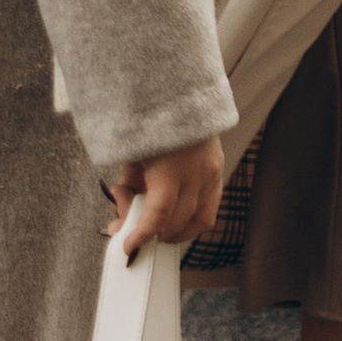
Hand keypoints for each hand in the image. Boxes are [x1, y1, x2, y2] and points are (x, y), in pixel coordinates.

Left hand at [109, 131, 224, 258]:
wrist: (179, 94)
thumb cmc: (150, 123)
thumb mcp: (131, 157)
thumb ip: (129, 186)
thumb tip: (123, 215)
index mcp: (170, 168)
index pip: (159, 214)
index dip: (143, 235)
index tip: (129, 246)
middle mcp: (196, 173)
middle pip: (178, 222)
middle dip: (155, 234)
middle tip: (137, 235)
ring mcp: (211, 172)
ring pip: (201, 220)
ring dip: (178, 232)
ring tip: (160, 230)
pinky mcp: (218, 170)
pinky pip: (211, 206)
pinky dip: (193, 217)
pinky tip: (176, 216)